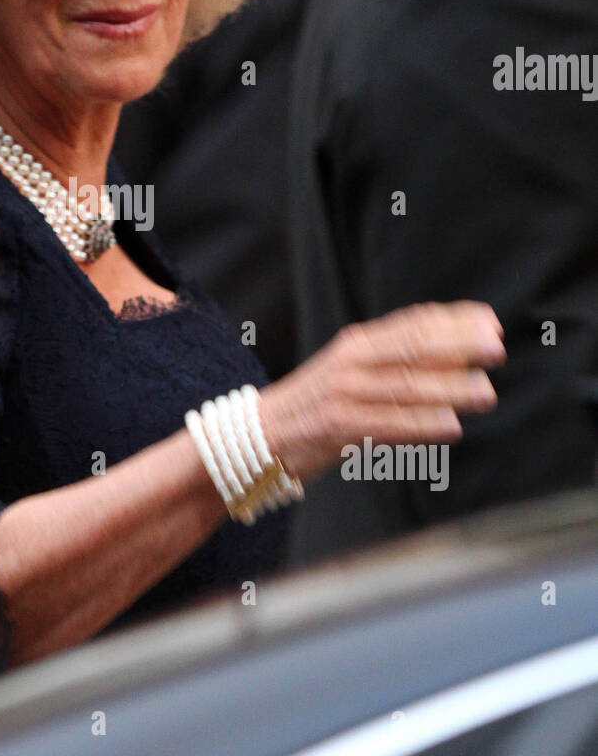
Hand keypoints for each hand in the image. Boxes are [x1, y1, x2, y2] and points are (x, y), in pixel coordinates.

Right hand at [258, 301, 505, 481]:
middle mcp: (350, 361)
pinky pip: (386, 423)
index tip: (490, 323)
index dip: (453, 320)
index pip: (411, 322)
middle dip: (458, 346)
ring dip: (449, 389)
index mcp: (358, 343)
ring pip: (404, 386)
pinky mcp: (335, 425)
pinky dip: (420, 425)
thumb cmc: (317, 407)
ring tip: (485, 393)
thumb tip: (460, 361)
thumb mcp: (354, 374)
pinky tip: (450, 427)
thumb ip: (397, 364)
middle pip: (411, 348)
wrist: (260, 435)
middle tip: (496, 349)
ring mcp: (342, 392)